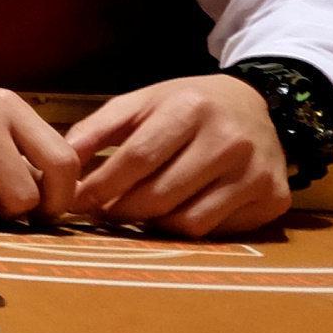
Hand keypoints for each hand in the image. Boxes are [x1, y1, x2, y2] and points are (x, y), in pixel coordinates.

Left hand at [65, 75, 293, 237]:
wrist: (256, 105)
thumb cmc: (187, 106)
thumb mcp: (142, 103)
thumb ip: (98, 128)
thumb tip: (60, 161)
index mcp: (191, 108)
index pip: (137, 158)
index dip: (102, 185)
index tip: (76, 201)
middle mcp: (228, 141)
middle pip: (160, 195)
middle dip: (121, 210)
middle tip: (102, 213)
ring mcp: (255, 172)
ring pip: (188, 221)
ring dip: (152, 224)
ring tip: (135, 212)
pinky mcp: (273, 198)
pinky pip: (215, 230)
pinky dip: (186, 226)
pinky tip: (174, 211)